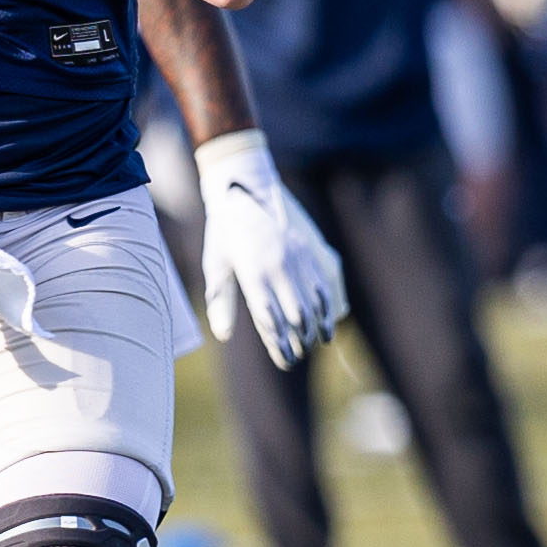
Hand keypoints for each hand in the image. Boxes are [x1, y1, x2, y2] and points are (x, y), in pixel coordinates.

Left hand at [193, 130, 345, 367]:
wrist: (246, 185)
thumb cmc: (225, 230)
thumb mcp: (216, 263)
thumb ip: (221, 300)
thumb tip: (223, 335)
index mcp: (253, 271)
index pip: (270, 319)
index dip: (279, 344)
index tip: (284, 360)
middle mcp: (280, 264)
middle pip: (295, 314)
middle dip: (298, 340)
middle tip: (295, 356)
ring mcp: (299, 255)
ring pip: (315, 300)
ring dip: (316, 326)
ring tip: (314, 342)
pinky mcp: (312, 247)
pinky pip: (326, 282)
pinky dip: (330, 304)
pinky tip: (329, 319)